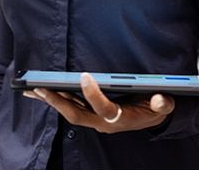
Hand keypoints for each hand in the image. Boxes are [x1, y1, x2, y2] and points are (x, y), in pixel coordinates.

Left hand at [22, 72, 174, 133]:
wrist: (152, 119)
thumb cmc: (156, 109)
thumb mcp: (164, 105)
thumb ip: (162, 103)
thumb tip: (159, 98)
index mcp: (120, 118)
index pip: (103, 108)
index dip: (93, 94)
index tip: (85, 75)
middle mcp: (104, 122)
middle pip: (76, 114)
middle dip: (58, 102)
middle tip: (42, 88)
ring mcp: (95, 120)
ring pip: (70, 112)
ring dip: (52, 101)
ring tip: (34, 89)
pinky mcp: (91, 115)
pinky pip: (70, 108)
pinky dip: (57, 100)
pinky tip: (43, 92)